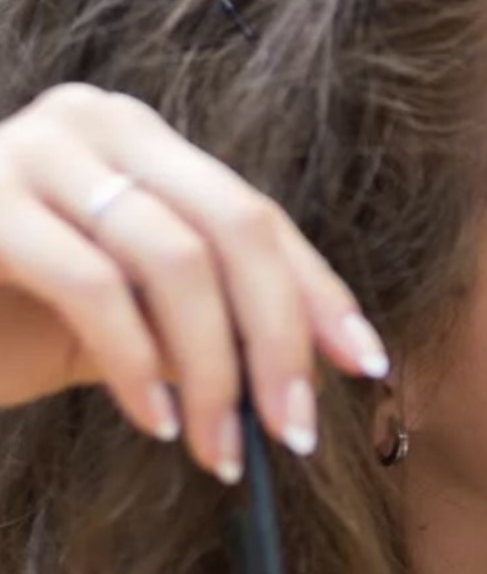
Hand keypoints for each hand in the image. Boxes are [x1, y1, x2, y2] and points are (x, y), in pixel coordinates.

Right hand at [0, 83, 388, 481]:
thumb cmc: (15, 319)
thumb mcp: (136, 316)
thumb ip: (212, 319)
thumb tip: (314, 371)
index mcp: (147, 143)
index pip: (261, 219)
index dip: (320, 295)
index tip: (364, 366)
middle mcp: (99, 124)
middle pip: (236, 230)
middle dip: (279, 341)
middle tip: (294, 432)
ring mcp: (34, 149)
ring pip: (175, 260)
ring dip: (212, 370)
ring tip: (219, 448)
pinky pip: (92, 285)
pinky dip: (138, 363)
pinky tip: (152, 423)